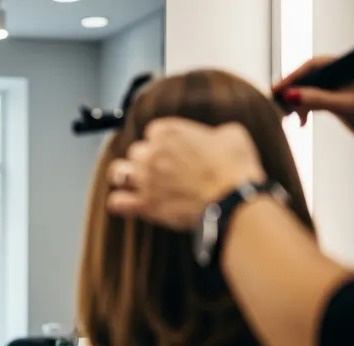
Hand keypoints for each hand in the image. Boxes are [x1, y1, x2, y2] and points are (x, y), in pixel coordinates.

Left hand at [106, 118, 265, 229]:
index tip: (172, 150)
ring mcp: (145, 179)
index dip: (162, 142)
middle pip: (136, 152)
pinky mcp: (146, 205)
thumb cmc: (235, 168)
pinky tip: (126, 203)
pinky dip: (120, 203)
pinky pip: (118, 202)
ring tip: (133, 182)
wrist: (234, 200)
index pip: (153, 132)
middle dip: (147, 160)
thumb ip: (214, 132)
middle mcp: (151, 153)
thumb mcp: (231, 134)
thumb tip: (216, 138)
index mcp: (168, 132)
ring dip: (126, 177)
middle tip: (161, 170)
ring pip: (120, 173)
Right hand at [274, 55, 353, 153]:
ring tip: (290, 118)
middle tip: (278, 105)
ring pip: (309, 91)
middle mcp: (342, 75)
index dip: (293, 76)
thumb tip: (290, 94)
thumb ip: (318, 99)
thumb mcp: (346, 106)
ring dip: (297, 103)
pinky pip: (314, 102)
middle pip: (309, 78)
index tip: (278, 89)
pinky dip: (305, 110)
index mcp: (348, 66)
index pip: (314, 65)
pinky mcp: (338, 102)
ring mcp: (339, 89)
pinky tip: (301, 122)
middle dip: (293, 91)